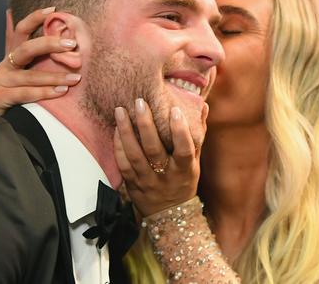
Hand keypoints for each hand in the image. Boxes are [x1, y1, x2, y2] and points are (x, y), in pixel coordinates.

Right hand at [0, 7, 81, 117]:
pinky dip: (45, 92)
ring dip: (55, 76)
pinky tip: (61, 92)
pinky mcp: (0, 96)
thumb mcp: (12, 67)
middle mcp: (5, 65)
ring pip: (30, 75)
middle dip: (49, 44)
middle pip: (26, 49)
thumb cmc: (6, 90)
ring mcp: (0, 80)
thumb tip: (10, 12)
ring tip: (75, 78)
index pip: (21, 30)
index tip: (53, 10)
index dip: (34, 18)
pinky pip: (26, 93)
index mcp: (11, 55)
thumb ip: (13, 42)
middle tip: (72, 44)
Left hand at [113, 99, 208, 216]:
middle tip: (139, 102)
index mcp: (184, 170)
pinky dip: (118, 146)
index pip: (184, 149)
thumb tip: (202, 106)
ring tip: (120, 111)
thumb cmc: (183, 182)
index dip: (180, 131)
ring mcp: (147, 181)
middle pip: (154, 150)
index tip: (174, 110)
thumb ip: (197, 134)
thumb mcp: (195, 162)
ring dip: (126, 131)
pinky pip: (123, 164)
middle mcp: (166, 176)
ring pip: (134, 156)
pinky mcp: (132, 184)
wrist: (170, 216)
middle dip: (146, 124)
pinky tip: (116, 129)